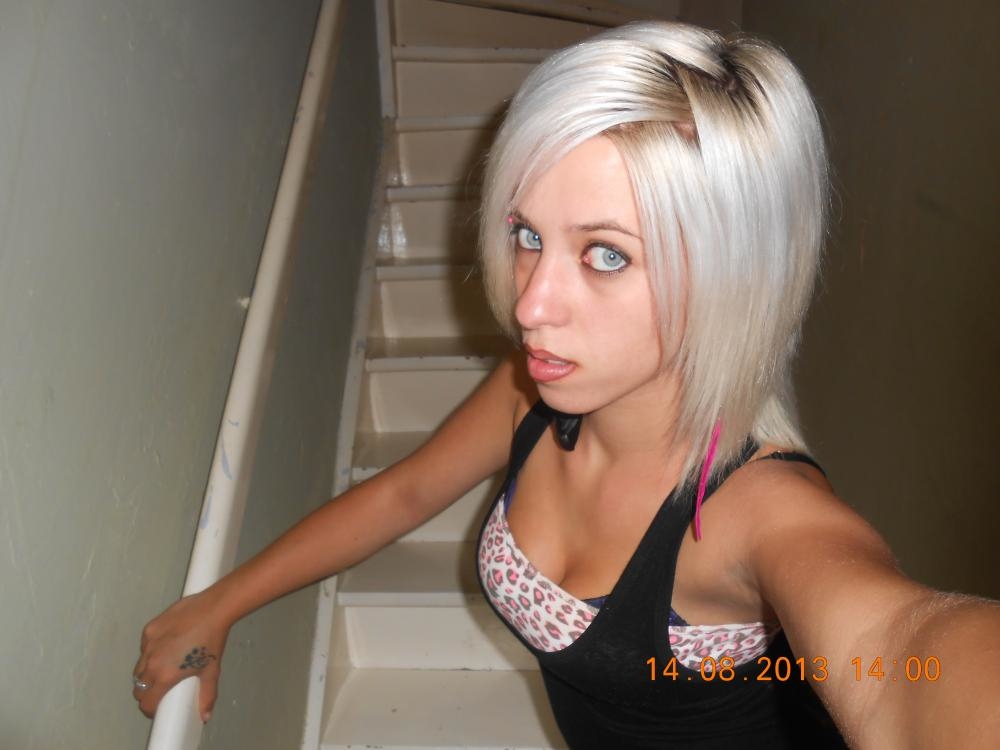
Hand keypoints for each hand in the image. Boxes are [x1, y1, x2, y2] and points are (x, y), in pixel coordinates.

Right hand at [133, 588, 230, 721]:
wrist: (212, 610)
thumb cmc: (213, 640)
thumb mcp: (211, 671)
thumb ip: (207, 696)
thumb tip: (205, 716)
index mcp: (165, 675)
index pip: (146, 702)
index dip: (150, 709)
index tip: (156, 707)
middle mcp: (152, 662)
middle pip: (138, 687)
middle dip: (146, 692)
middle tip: (160, 689)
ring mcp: (148, 645)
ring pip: (139, 667)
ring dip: (147, 672)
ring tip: (164, 667)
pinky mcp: (148, 630)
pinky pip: (144, 647)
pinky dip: (151, 651)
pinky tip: (167, 646)